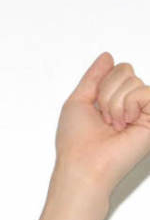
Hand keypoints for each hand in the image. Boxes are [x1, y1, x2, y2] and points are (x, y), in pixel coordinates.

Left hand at [54, 51, 149, 194]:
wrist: (83, 162)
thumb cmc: (77, 139)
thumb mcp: (80, 98)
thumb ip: (95, 76)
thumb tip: (108, 56)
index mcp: (116, 99)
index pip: (118, 68)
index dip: (102, 82)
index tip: (95, 106)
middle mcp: (133, 105)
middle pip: (125, 70)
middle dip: (106, 91)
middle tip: (104, 117)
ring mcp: (145, 113)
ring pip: (133, 80)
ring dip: (114, 101)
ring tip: (113, 123)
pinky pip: (146, 92)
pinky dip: (128, 104)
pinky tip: (125, 123)